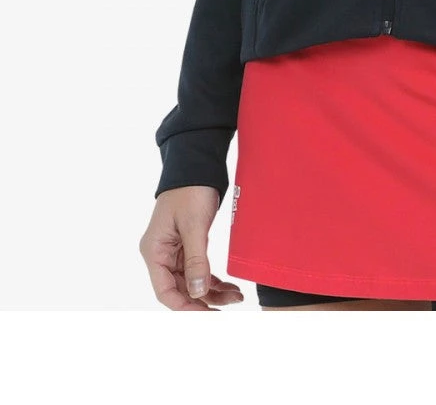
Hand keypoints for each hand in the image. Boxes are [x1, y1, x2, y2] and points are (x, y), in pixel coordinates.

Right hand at [139, 186, 243, 309]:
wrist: (197, 165)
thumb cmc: (191, 191)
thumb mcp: (194, 226)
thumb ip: (196, 260)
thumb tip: (198, 293)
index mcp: (154, 251)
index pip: (165, 291)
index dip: (186, 306)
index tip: (208, 315)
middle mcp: (161, 254)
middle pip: (179, 289)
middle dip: (204, 300)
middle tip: (229, 307)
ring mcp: (174, 251)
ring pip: (191, 281)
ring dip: (212, 291)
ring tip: (236, 296)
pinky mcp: (187, 245)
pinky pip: (198, 269)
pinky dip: (213, 279)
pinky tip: (229, 286)